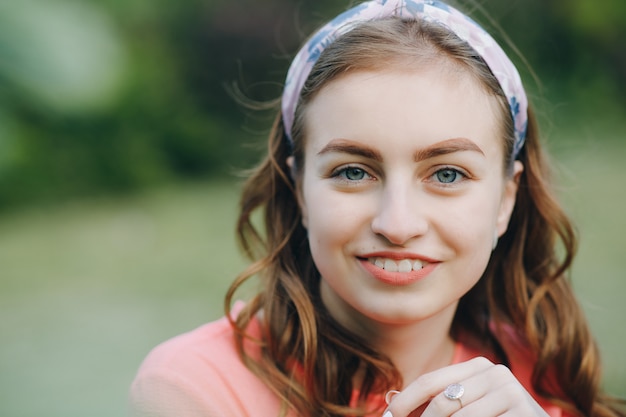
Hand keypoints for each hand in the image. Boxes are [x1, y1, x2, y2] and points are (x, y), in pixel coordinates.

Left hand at [383, 357, 549, 416]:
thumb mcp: (470, 407)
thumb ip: (438, 403)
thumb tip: (391, 403)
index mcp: (477, 366)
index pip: (430, 381)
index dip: (405, 400)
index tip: (388, 416)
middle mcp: (494, 372)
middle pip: (442, 402)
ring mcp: (510, 390)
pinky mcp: (523, 411)